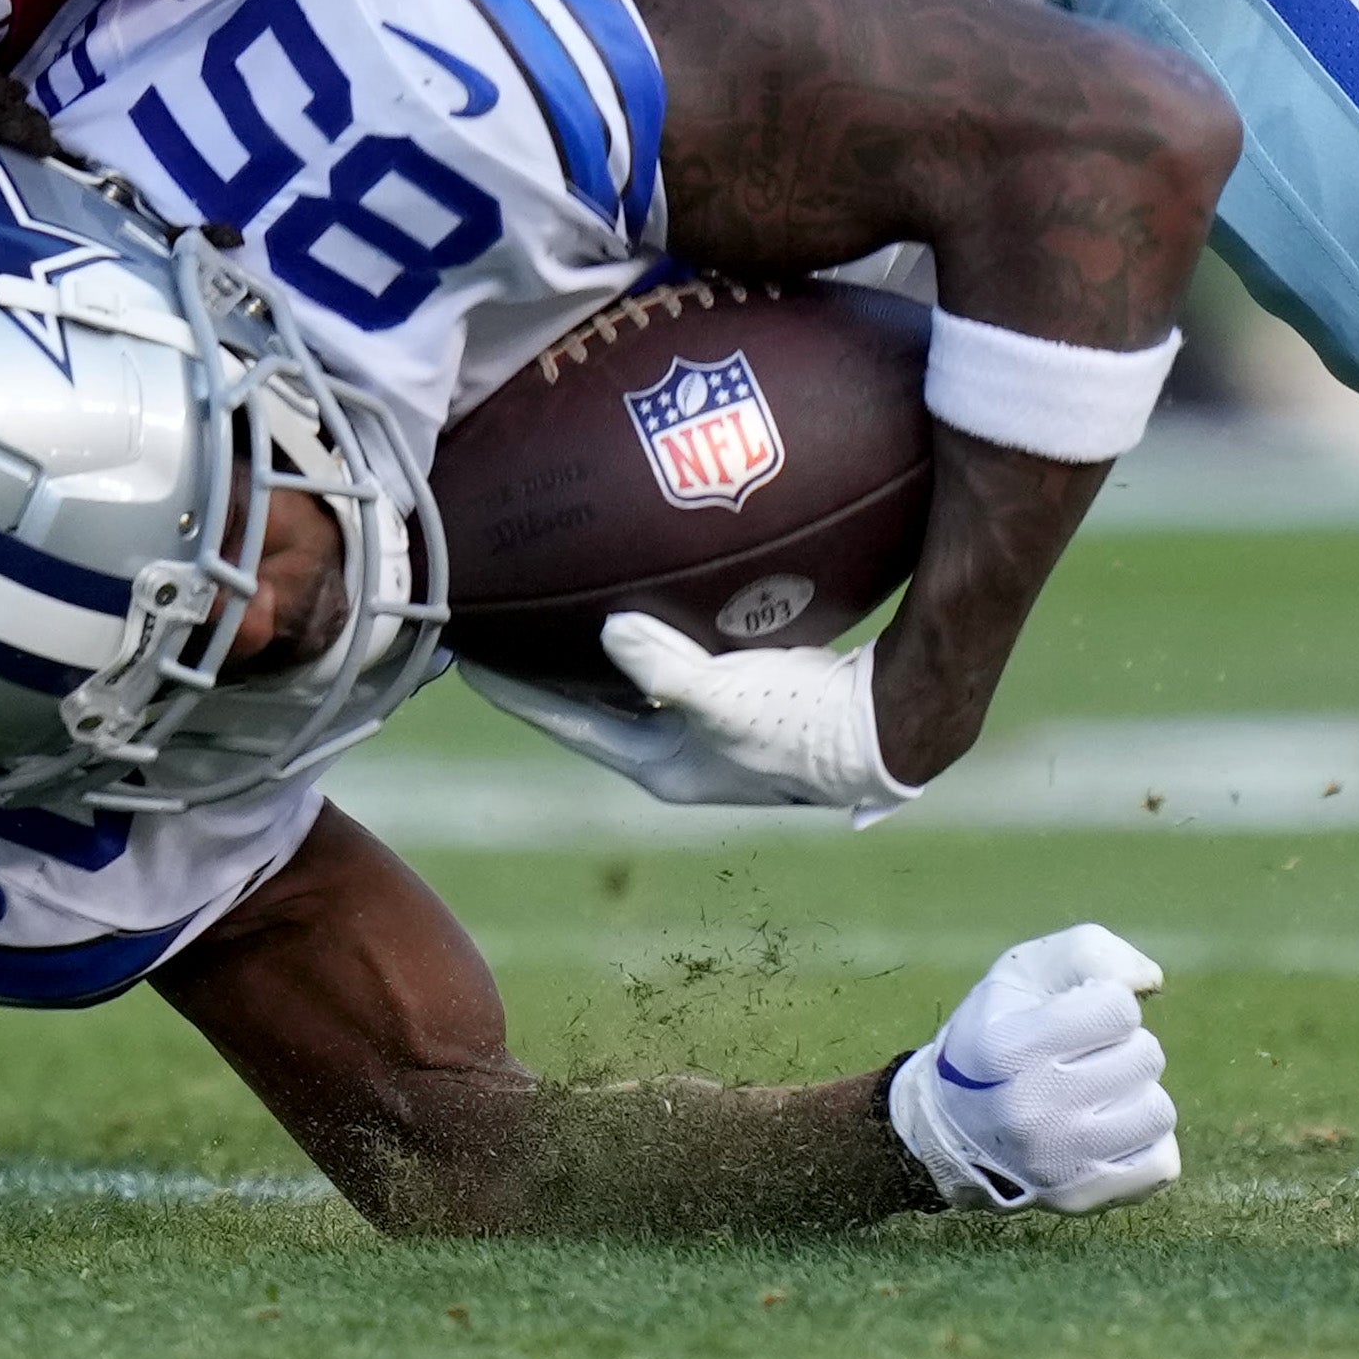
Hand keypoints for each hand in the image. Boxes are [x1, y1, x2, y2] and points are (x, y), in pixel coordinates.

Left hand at [457, 612, 921, 820]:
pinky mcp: (746, 696)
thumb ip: (663, 668)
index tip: (468, 660)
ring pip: (636, 683)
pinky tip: (650, 590)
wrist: (889, 725)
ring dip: (600, 652)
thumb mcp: (726, 699)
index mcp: (664, 768)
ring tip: (559, 606)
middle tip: (505, 625)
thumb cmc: (806, 724)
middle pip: (596, 706)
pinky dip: (655, 631)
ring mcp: (715, 728)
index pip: (570, 727)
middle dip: (553, 669)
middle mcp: (682, 753)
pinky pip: (680, 657)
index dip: (519, 693)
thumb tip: (610, 628)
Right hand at [886, 923, 1175, 1214]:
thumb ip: (1088, 951)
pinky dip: (1146, 1142)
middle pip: (1145, 1056)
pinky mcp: (1078, 1198)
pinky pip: (1161, 1164)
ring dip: (1137, 1094)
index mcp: (1010, 1048)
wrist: (951, 1127)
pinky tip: (1112, 1130)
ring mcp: (1056, 1162)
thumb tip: (1150, 982)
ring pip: (1158, 1111)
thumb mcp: (1022, 974)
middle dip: (1125, 1046)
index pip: (1117, 1009)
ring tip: (1102, 1093)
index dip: (1107, 1002)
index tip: (1078, 1015)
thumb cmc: (998, 1034)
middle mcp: (1030, 1110)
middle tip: (1089, 1057)